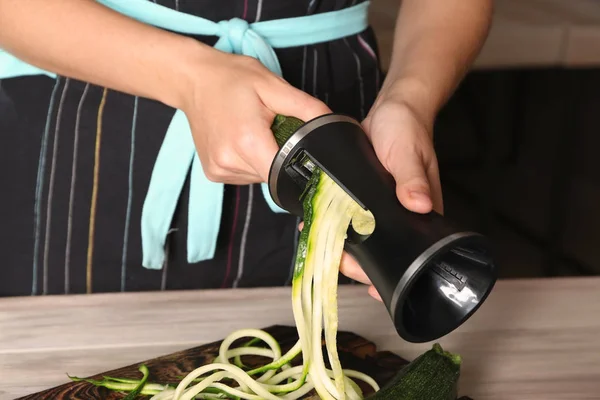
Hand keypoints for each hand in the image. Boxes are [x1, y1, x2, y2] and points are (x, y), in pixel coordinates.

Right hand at [180, 48, 330, 183]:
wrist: (192, 79)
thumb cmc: (231, 78)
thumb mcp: (274, 86)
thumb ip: (307, 108)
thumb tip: (332, 125)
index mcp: (248, 142)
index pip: (285, 171)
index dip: (297, 162)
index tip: (299, 147)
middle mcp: (230, 161)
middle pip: (273, 175)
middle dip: (280, 156)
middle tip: (271, 128)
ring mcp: (219, 170)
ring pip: (259, 177)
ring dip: (264, 159)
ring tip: (252, 131)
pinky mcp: (213, 173)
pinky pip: (243, 175)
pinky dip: (249, 162)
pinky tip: (240, 140)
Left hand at [338, 88, 443, 301]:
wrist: (393, 110)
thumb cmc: (409, 130)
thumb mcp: (409, 154)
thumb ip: (413, 178)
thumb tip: (418, 204)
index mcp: (419, 214)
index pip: (408, 254)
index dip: (391, 274)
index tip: (373, 288)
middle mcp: (400, 216)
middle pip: (381, 252)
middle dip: (358, 263)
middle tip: (336, 260)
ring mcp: (380, 208)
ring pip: (362, 238)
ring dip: (342, 246)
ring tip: (319, 245)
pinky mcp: (363, 195)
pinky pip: (349, 216)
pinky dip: (333, 223)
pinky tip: (314, 224)